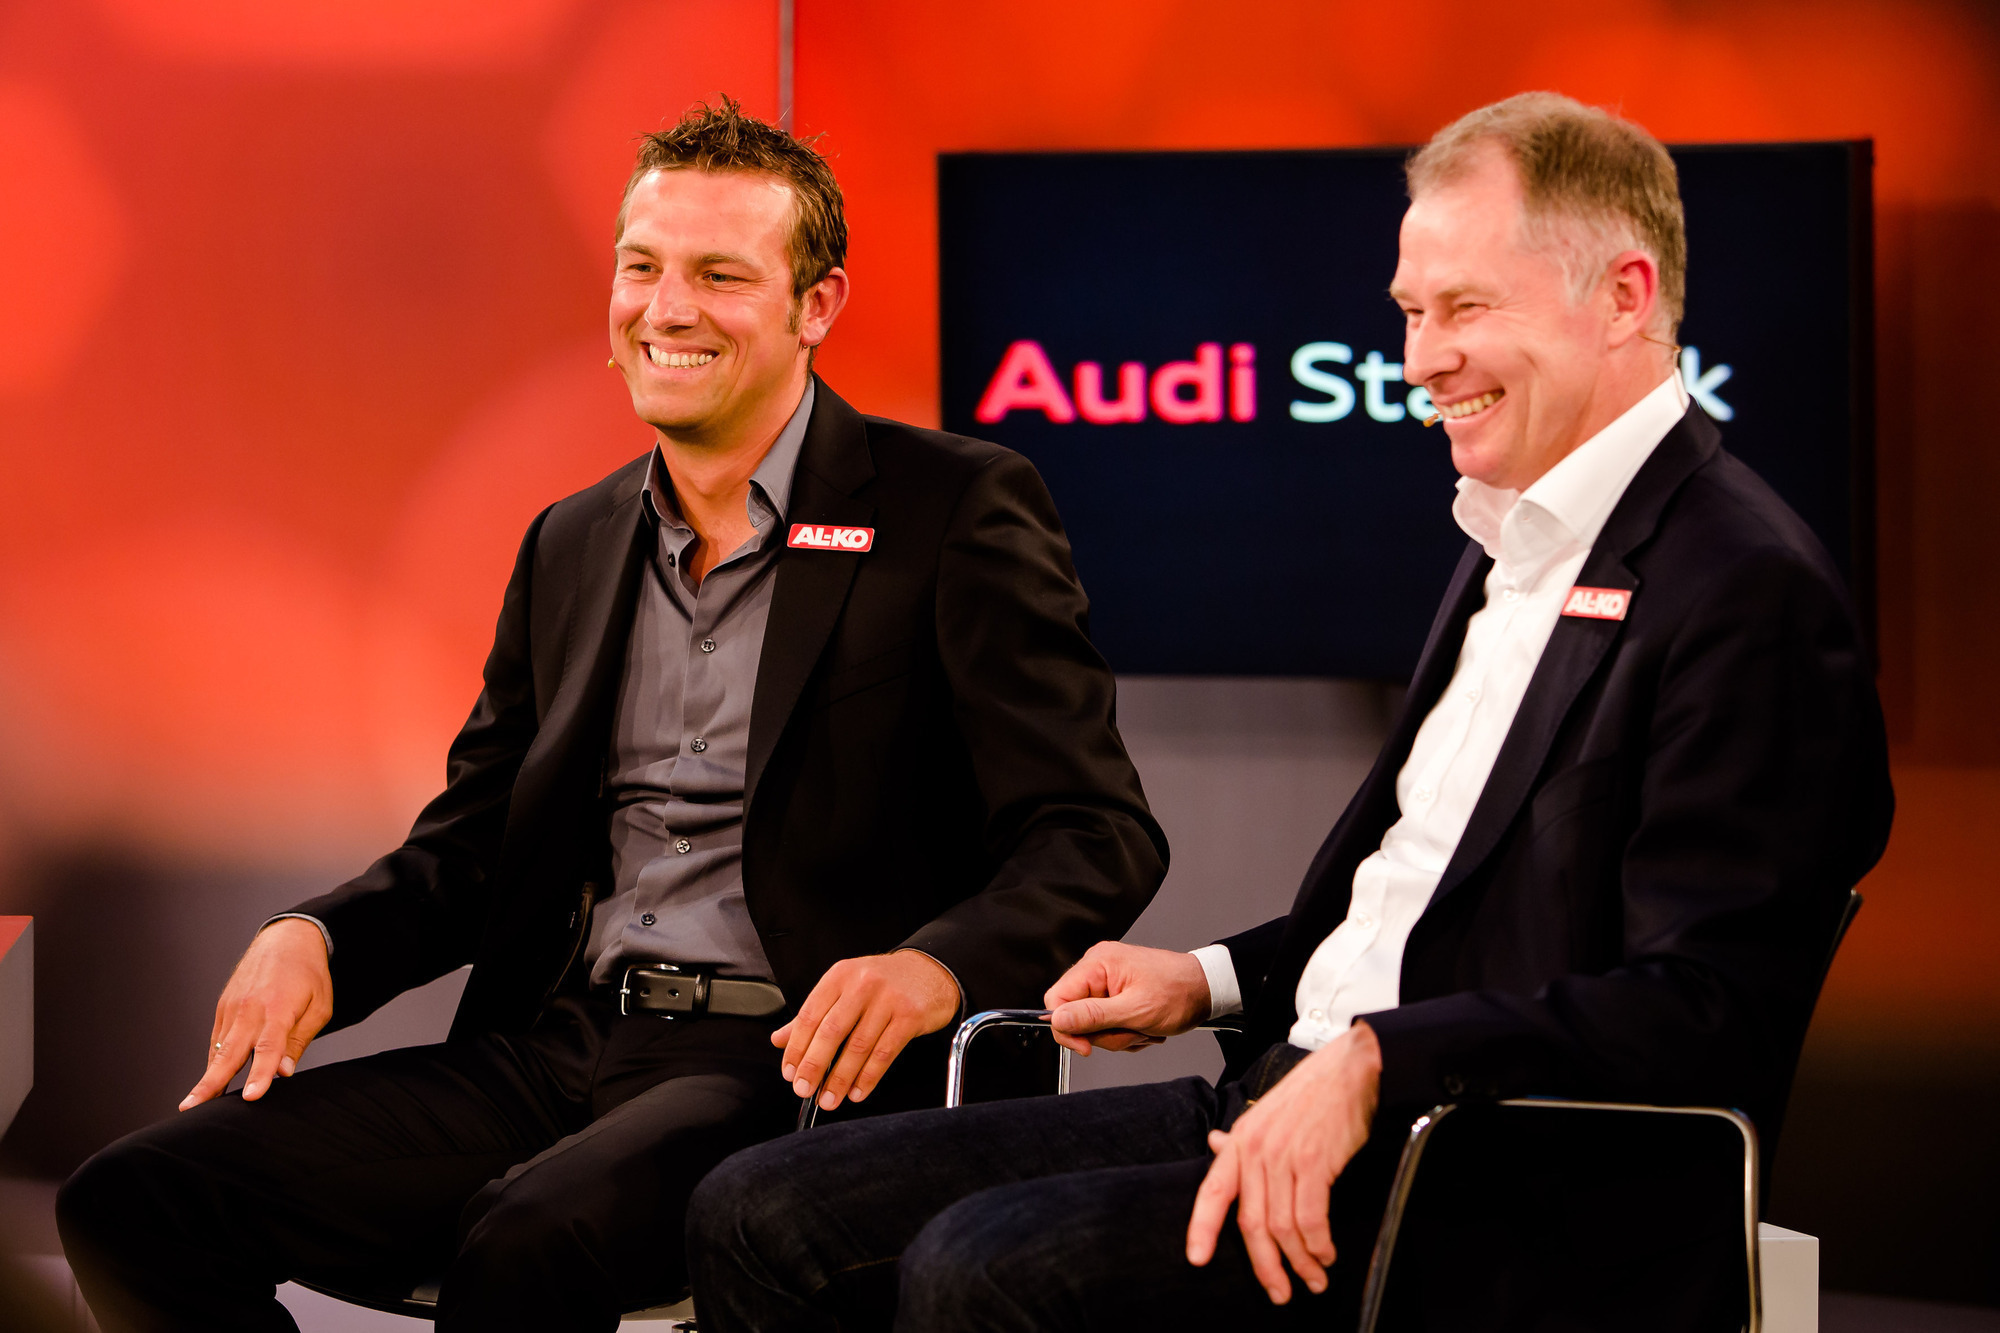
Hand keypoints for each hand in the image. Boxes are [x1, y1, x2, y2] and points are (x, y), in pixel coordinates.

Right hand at [181, 918, 332, 1109]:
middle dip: (211, 1083)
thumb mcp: (319, 1006)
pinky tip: (210, 1082)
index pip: (269, 1047)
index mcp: (278, 1008)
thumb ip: (299, 1040)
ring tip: (193, 1106)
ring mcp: (232, 1008)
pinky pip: (217, 1040)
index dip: (260, 1073)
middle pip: (229, 1052)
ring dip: (207, 1077)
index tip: (252, 1096)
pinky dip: (213, 1061)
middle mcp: (249, 1009)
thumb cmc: (309, 975)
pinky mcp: (223, 1008)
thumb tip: (284, 1072)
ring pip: (218, 1049)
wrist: (286, 939)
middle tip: (191, 1109)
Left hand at [773, 950, 959, 1110]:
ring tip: (830, 1098)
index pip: (810, 1015)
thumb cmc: (884, 981)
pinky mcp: (909, 1016)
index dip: (796, 1047)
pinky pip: (884, 1053)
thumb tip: (780, 1039)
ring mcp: (887, 1000)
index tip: (789, 1071)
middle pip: (831, 1032)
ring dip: (841, 1079)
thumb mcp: (845, 988)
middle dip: (814, 1066)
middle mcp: (862, 984)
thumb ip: (814, 1014)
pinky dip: (868, 1077)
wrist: (930, 970)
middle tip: (804, 1090)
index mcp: (840, 976)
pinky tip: (858, 1091)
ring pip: (858, 1046)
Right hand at [1043, 941, 1210, 1056]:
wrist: (1206, 989)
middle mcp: (1099, 968)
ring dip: (1120, 1035)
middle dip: (1105, 1033)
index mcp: (1098, 964)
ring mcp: (1108, 982)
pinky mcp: (1117, 994)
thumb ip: (1093, 1016)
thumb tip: (1057, 1020)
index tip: (1087, 1046)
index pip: (1057, 998)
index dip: (1067, 1027)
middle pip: (1076, 1015)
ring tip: (1143, 1027)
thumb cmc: (1179, 992)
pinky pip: (1108, 1024)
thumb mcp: (1135, 1010)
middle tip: (1131, 1030)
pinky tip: (1145, 1026)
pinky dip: (1127, 1032)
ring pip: (1094, 1025)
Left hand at [1185, 1021, 1380, 1304]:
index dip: (1202, 1227)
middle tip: (1279, 1292)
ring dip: (1301, 1261)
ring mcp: (1283, 1156)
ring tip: (1314, 1277)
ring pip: (1283, 1227)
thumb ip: (1241, 1139)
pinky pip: (1310, 1218)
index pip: (1214, 1190)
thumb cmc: (1312, 1092)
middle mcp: (1256, 1149)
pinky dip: (1319, 1244)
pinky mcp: (1313, 1162)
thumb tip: (1215, 1145)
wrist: (1349, 1069)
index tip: (1197, 1259)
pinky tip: (1326, 1253)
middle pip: (1252, 1222)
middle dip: (1266, 1266)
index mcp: (1241, 1140)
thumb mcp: (1266, 1112)